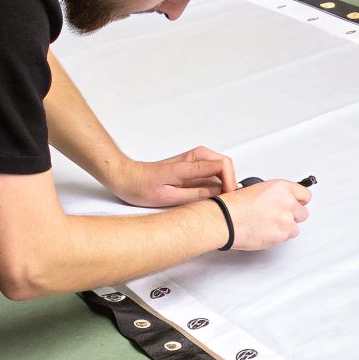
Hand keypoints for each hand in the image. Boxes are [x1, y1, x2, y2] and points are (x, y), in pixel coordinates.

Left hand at [111, 146, 236, 206]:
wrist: (128, 178)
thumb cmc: (142, 187)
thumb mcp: (169, 196)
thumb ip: (196, 194)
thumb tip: (219, 193)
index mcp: (189, 163)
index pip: (223, 165)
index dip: (230, 183)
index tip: (227, 197)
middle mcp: (195, 156)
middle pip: (226, 165)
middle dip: (230, 183)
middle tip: (225, 202)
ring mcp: (195, 159)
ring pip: (222, 168)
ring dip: (224, 184)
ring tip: (216, 201)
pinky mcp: (193, 165)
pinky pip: (213, 172)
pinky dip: (216, 184)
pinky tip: (208, 197)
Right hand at [219, 180, 312, 250]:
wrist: (225, 220)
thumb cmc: (233, 206)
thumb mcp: (256, 189)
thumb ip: (275, 195)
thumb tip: (281, 202)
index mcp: (280, 188)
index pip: (305, 195)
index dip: (299, 201)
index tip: (296, 204)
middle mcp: (287, 203)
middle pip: (303, 213)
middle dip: (292, 216)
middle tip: (278, 217)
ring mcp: (285, 220)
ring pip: (295, 228)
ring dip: (285, 228)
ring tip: (268, 226)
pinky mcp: (281, 235)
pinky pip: (286, 238)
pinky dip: (277, 237)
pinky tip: (264, 232)